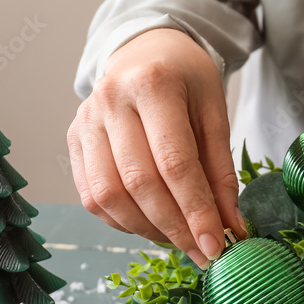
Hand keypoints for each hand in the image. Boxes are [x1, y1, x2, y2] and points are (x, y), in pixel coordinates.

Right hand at [68, 28, 243, 267]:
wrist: (146, 51)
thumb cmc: (187, 82)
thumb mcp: (216, 114)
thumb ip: (222, 172)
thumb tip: (230, 228)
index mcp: (153, 85)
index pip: (174, 163)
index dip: (196, 210)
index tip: (217, 244)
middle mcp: (110, 101)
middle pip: (139, 183)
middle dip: (175, 228)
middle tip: (203, 252)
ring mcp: (85, 122)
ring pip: (109, 196)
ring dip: (147, 230)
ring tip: (180, 239)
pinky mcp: (73, 142)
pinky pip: (93, 197)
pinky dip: (123, 222)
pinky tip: (151, 224)